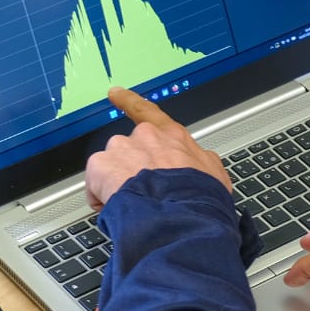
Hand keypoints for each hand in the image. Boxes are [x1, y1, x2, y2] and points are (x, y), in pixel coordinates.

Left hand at [83, 87, 229, 207]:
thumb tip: (203, 161)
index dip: (129, 102)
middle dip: (130, 169)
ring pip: (111, 167)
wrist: (180, 217)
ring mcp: (121, 149)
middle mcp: (145, 137)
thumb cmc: (199, 199)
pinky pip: (95, 185)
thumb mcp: (214, 175)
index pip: (147, 112)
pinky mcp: (101, 166)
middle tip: (142, 192)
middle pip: (128, 149)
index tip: (115, 94)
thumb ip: (202, 161)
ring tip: (133, 204)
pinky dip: (102, 199)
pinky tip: (117, 210)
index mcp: (172, 136)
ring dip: (116, 184)